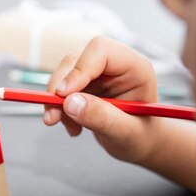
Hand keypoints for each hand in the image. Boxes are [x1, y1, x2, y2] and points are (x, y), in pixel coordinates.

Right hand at [43, 36, 160, 163]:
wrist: (141, 145)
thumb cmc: (142, 137)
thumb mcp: (126, 133)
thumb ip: (102, 117)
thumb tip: (70, 103)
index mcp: (135, 68)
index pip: (101, 50)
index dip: (79, 69)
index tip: (63, 95)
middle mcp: (114, 66)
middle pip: (75, 61)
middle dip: (59, 90)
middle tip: (53, 118)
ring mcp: (98, 76)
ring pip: (64, 76)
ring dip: (57, 103)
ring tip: (70, 128)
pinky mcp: (85, 87)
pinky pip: (61, 91)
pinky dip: (59, 110)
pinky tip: (73, 127)